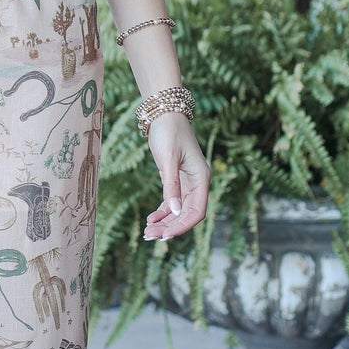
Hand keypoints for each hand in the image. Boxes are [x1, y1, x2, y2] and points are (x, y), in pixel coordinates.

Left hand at [143, 114, 209, 241]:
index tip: (165, 236)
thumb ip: (171, 185)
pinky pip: (172, 202)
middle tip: (150, 236)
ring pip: (179, 210)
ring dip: (165, 222)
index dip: (182, 226)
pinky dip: (162, 212)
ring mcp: (188, 182)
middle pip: (187, 214)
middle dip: (170, 227)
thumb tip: (174, 210)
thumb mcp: (168, 158)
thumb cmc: (168, 132)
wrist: (165, 113)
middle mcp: (197, 183)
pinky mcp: (176, 179)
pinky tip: (151, 218)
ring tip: (147, 231)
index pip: (196, 211)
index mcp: (201, 178)